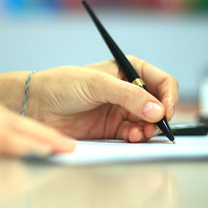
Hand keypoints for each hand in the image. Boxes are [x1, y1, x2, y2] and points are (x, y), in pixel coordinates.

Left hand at [0, 104, 75, 169]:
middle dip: (37, 131)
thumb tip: (33, 164)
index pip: (0, 136)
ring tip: (48, 137)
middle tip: (61, 141)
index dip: (33, 143)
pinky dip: (8, 120)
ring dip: (26, 125)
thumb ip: (2, 179)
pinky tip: (23, 129)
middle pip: (2, 119)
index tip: (56, 149)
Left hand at [28, 56, 177, 142]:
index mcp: (129, 71)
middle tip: (154, 125)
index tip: (166, 111)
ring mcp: (121, 110)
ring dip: (148, 129)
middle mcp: (128, 91)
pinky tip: (131, 137)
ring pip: (148, 122)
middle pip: (158, 104)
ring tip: (140, 132)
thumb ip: (128, 95)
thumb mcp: (97, 83)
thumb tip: (157, 110)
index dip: (168, 96)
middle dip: (160, 116)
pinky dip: (136, 137)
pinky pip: (133, 134)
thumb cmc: (63, 84)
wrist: (39, 105)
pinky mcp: (112, 128)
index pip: (161, 82)